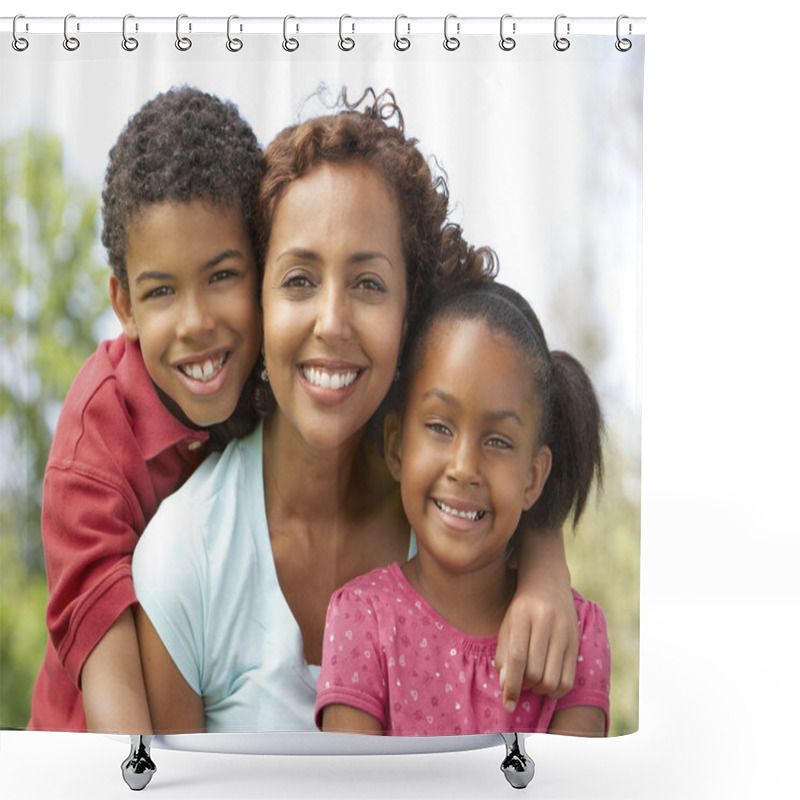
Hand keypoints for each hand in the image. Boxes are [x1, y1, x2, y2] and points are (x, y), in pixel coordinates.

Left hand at [495, 526, 577, 709]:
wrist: (547, 583)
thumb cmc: (521, 608)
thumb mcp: (506, 625)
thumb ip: (503, 655)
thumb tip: (506, 688)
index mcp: (522, 615)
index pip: (517, 657)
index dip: (511, 685)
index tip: (507, 704)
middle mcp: (546, 622)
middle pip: (535, 671)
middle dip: (525, 686)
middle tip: (520, 683)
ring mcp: (564, 631)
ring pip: (552, 678)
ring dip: (540, 689)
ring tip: (532, 682)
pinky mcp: (575, 640)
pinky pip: (569, 678)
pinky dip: (557, 690)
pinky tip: (547, 684)